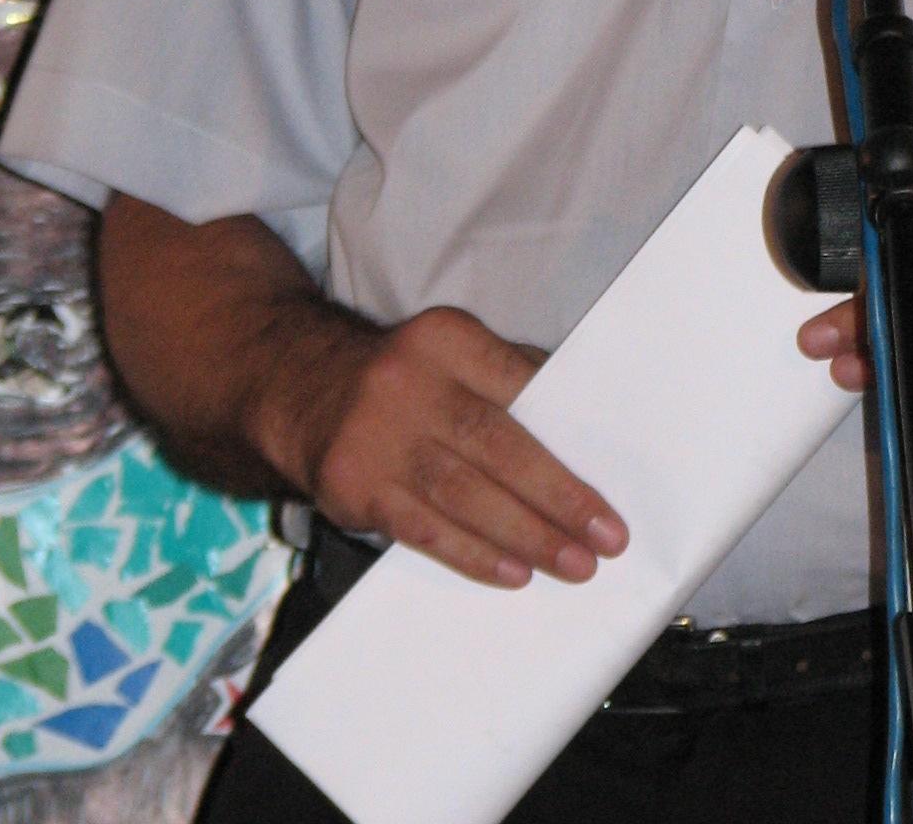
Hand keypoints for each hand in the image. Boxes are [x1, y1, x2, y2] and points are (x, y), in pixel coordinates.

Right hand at [257, 304, 627, 588]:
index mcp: (446, 339)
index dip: (565, 428)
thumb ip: (508, 376)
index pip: (518, 382)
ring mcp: (378, 438)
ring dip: (525, 535)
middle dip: (557, 496)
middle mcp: (411, 384)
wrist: (302, 388)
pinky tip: (513, 573)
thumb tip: (579, 426)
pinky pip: (423, 529)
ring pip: (463, 494)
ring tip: (572, 563)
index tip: (610, 472)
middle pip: (496, 444)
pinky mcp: (355, 487)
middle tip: (606, 537)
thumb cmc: (405, 377)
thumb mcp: (451, 350)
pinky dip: (472, 554)